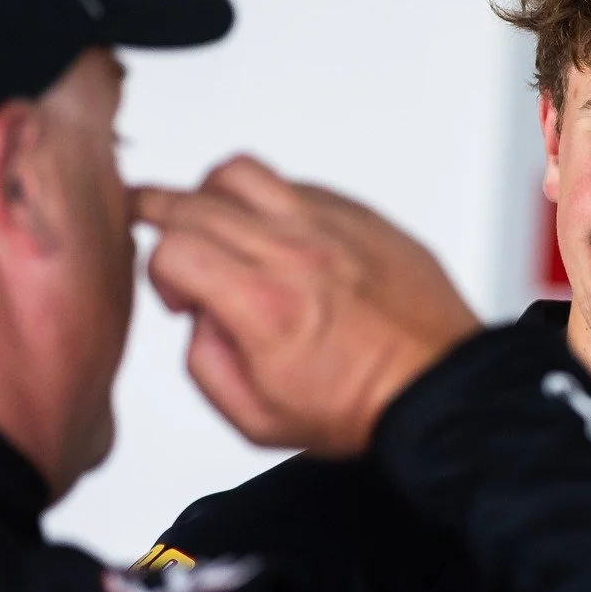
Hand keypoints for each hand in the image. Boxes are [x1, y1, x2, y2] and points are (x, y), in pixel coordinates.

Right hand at [133, 155, 479, 454]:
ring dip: (211, 193)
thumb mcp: (257, 418)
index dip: (158, 271)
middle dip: (160, 213)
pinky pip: (298, 184)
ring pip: (243, 173)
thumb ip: (204, 362)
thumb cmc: (362, 406)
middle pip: (197, 201)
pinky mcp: (362, 216)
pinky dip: (271, 199)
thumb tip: (198, 314)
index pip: (173, 248)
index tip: (179, 296)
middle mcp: (295, 254)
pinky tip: (276, 231)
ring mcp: (332, 227)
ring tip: (213, 219)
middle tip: (152, 223)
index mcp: (264, 305)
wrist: (438, 389)